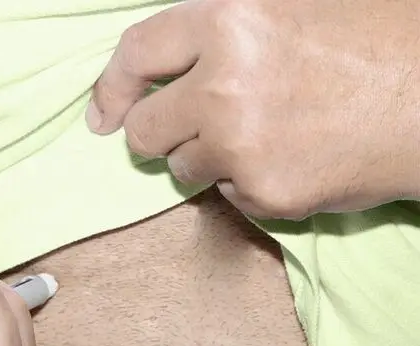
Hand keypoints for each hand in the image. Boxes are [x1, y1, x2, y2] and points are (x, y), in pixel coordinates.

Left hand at [88, 0, 419, 218]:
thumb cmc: (375, 40)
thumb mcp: (291, 6)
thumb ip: (221, 29)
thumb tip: (163, 65)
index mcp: (229, 21)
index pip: (137, 55)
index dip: (112, 87)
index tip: (103, 114)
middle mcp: (224, 85)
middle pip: (145, 129)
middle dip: (159, 131)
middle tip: (194, 124)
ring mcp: (242, 146)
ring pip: (183, 167)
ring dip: (208, 155)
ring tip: (267, 132)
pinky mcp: (265, 194)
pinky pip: (227, 194)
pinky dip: (248, 181)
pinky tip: (292, 156)